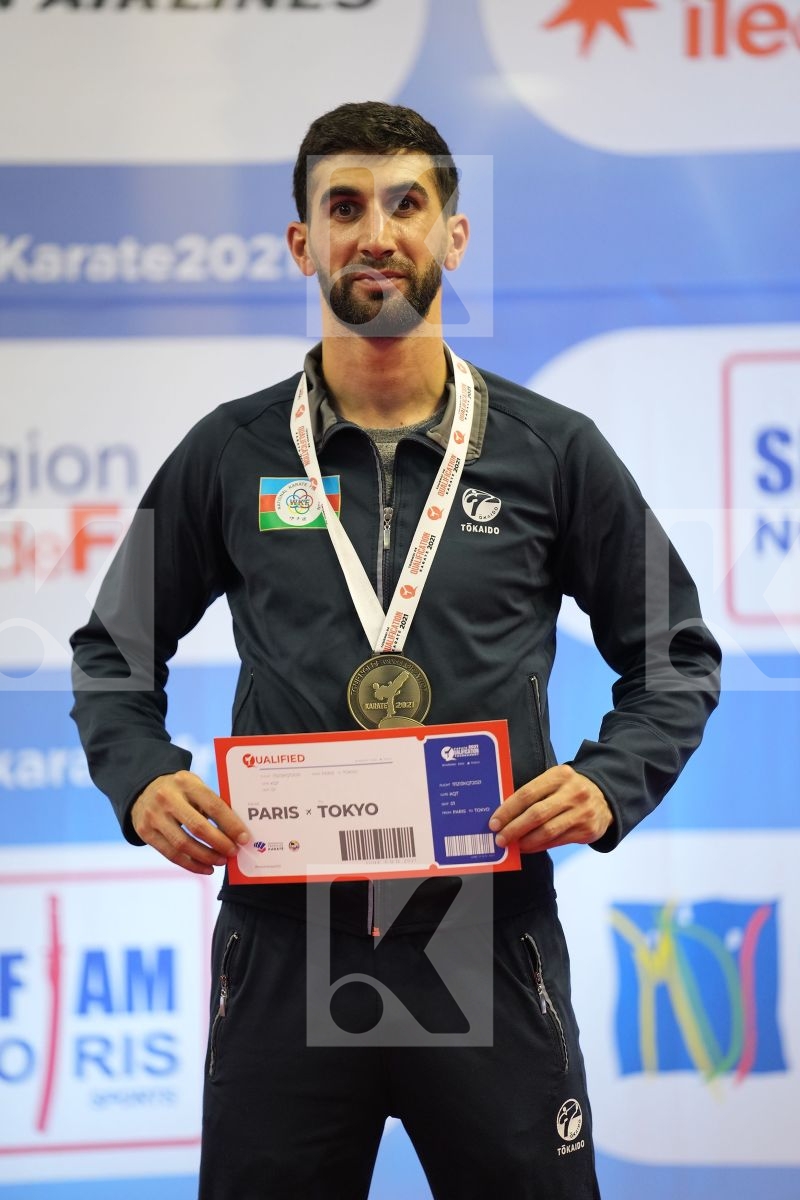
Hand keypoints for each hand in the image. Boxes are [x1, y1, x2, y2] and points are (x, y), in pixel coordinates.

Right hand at [131, 770, 249, 875]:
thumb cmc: (180, 791)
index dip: (231, 824)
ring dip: (206, 857)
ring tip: (221, 861)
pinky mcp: (145, 832)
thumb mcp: (194, 786)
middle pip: (198, 827)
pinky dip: (191, 864)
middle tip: (233, 852)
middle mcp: (167, 798)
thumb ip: (211, 804)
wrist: (143, 789)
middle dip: (219, 843)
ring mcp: (154, 816)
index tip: (244, 838)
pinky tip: (206, 868)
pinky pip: (171, 854)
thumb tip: (237, 832)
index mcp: (186, 782)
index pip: (213, 806)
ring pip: (183, 844)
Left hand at [488, 765, 611, 852]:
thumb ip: (534, 793)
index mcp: (559, 775)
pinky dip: (539, 846)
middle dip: (514, 828)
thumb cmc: (569, 789)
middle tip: (499, 838)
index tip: (494, 822)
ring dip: (525, 841)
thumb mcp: (555, 781)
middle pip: (536, 814)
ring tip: (512, 845)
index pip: (527, 793)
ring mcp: (582, 812)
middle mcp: (573, 792)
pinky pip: (557, 841)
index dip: (508, 810)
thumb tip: (504, 816)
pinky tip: (528, 848)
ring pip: (547, 831)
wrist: (605, 797)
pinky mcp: (587, 830)